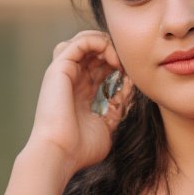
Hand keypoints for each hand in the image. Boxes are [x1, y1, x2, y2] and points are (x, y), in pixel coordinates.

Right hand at [24, 29, 135, 177]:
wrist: (60, 153)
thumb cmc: (80, 148)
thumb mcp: (106, 127)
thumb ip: (116, 110)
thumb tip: (130, 92)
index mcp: (79, 93)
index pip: (98, 66)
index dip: (118, 64)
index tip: (133, 75)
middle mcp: (71, 80)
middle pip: (92, 51)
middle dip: (113, 51)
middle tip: (129, 64)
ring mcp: (64, 72)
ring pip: (84, 40)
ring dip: (105, 43)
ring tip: (119, 59)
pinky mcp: (60, 68)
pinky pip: (80, 42)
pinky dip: (98, 43)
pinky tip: (113, 59)